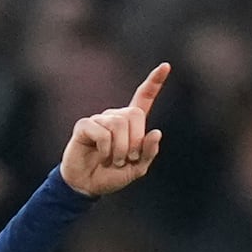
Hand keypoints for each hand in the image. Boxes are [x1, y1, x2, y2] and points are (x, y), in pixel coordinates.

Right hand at [59, 62, 168, 196]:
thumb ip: (149, 153)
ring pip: (119, 124)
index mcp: (130, 124)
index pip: (143, 98)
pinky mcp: (85, 126)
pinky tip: (102, 156)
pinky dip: (106, 149)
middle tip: (128, 158)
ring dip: (120, 149)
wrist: (87, 185)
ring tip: (114, 161)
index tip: (166, 66)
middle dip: (135, 140)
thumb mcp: (137, 169)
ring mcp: (99, 119)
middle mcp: (115, 117)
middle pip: (134, 114)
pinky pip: (102, 132)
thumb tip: (156, 132)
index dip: (155, 82)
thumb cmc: (111, 175)